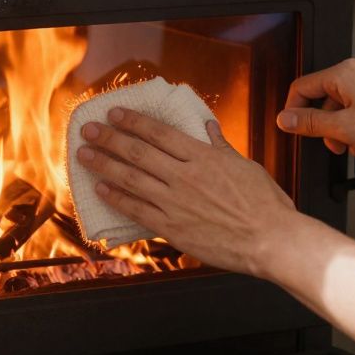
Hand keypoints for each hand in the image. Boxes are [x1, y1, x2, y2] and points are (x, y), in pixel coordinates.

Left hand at [75, 108, 299, 276]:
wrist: (272, 240)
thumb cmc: (265, 204)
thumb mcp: (245, 166)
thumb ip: (221, 146)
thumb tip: (207, 127)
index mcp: (202, 156)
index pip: (159, 132)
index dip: (132, 121)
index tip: (113, 113)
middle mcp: (184, 176)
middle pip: (138, 152)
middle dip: (109, 138)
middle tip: (87, 130)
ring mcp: (175, 202)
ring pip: (131, 178)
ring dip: (103, 164)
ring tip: (83, 155)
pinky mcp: (172, 227)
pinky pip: (137, 209)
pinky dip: (116, 198)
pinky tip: (100, 189)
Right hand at [276, 58, 354, 156]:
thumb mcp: (344, 128)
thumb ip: (310, 123)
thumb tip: (285, 119)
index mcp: (344, 73)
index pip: (302, 87)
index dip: (293, 110)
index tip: (292, 128)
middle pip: (324, 97)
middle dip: (324, 124)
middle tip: (330, 144)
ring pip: (344, 105)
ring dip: (343, 128)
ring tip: (352, 147)